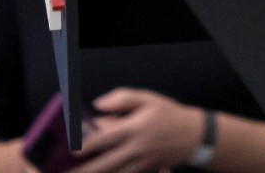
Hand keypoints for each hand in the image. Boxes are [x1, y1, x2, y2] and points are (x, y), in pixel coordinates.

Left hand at [74, 89, 203, 172]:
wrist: (193, 136)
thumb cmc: (168, 115)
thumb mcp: (147, 99)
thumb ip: (122, 98)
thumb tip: (98, 106)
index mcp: (134, 129)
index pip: (105, 139)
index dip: (86, 145)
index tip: (70, 149)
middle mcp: (136, 149)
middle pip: (105, 164)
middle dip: (85, 171)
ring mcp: (141, 164)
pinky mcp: (145, 172)